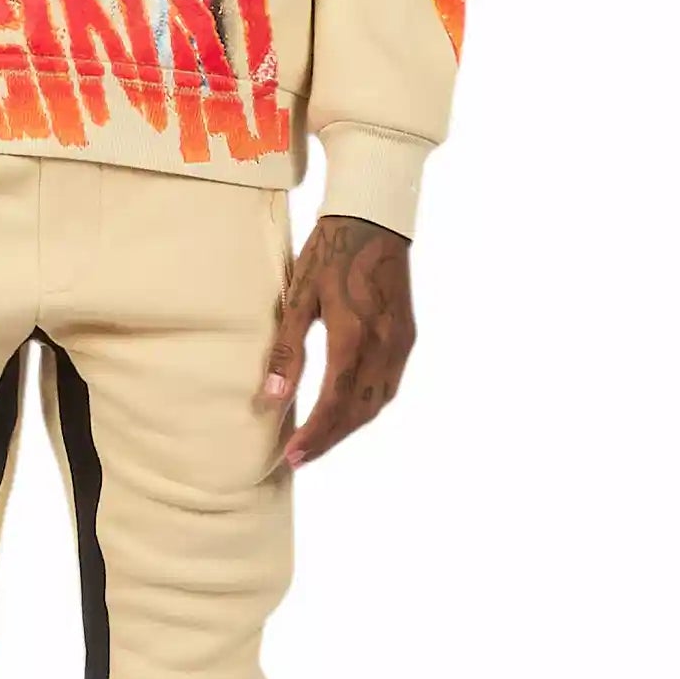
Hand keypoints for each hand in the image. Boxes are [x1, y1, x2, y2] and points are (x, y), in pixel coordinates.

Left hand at [262, 214, 415, 468]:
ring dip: (349, 427)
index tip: (293, 455)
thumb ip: (288, 349)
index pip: (334, 402)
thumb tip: (272, 397)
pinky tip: (348, 410)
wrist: (375, 221)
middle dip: (330, 438)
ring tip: (320, 440)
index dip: (315, 434)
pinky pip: (389, 386)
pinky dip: (367, 406)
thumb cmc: (330, 253)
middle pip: (358, 411)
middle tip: (302, 457)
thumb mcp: (300, 296)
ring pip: (378, 403)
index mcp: (353, 336)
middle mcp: (383, 346)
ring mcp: (400, 343)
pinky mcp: (406, 337)